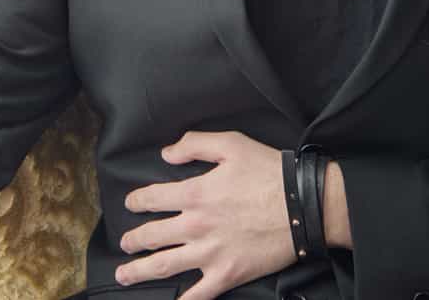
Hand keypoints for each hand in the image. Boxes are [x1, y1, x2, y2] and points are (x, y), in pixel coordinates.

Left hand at [116, 131, 295, 299]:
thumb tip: (166, 153)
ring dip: (140, 271)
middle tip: (126, 244)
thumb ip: (194, 144)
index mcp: (195, 194)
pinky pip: (198, 294)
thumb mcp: (232, 144)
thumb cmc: (269, 172)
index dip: (137, 201)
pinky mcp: (227, 274)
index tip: (131, 204)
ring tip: (125, 274)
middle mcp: (196, 226)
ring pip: (164, 265)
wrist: (303, 206)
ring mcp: (210, 253)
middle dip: (133, 240)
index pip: (152, 198)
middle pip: (152, 236)